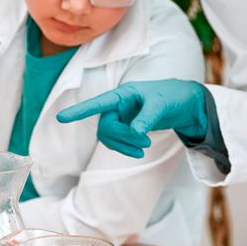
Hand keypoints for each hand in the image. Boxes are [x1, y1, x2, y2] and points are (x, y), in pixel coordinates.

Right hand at [56, 79, 208, 157]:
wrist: (185, 105)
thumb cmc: (172, 97)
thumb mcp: (161, 104)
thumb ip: (147, 118)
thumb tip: (135, 133)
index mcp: (123, 94)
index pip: (98, 103)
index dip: (79, 111)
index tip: (61, 118)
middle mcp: (117, 106)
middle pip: (105, 127)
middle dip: (121, 137)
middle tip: (144, 142)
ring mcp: (120, 118)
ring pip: (108, 137)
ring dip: (123, 146)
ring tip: (144, 148)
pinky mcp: (125, 129)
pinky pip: (116, 143)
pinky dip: (125, 149)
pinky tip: (139, 151)